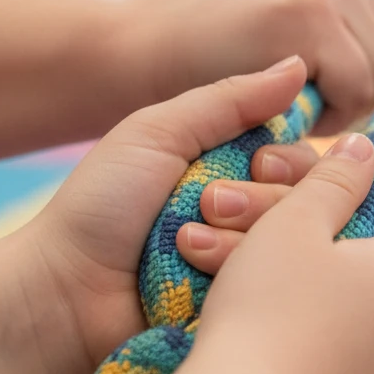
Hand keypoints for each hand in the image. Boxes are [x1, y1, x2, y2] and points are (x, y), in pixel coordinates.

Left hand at [23, 57, 316, 373]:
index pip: (302, 161)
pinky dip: (238, 274)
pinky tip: (200, 277)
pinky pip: (276, 290)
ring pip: (296, 246)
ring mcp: (249, 268)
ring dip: (243, 236)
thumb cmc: (101, 206)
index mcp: (234, 172)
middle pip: (308, 203)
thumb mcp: (159, 134)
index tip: (257, 162)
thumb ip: (230, 100)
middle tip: (211, 205)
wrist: (64, 295)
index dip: (290, 160)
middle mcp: (250, 219)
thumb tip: (299, 65)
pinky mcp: (243, 308)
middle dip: (261, 198)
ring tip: (189, 245)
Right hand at [111, 130, 373, 373]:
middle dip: (315, 273)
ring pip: (351, 337)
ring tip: (248, 318)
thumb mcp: (293, 221)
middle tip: (254, 271)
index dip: (335, 228)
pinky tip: (262, 367)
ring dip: (309, 322)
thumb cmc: (269, 304)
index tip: (289, 235)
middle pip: (365, 285)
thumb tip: (366, 148)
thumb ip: (335, 178)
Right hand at [120, 0, 373, 135]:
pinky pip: (356, 90)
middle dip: (364, 90)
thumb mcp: (305, 27)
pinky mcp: (310, 15)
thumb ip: (371, 35)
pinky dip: (323, 110)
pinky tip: (278, 93)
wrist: (140, 48)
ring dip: (342, 103)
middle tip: (304, 89)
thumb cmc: (225, 51)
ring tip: (285, 86)